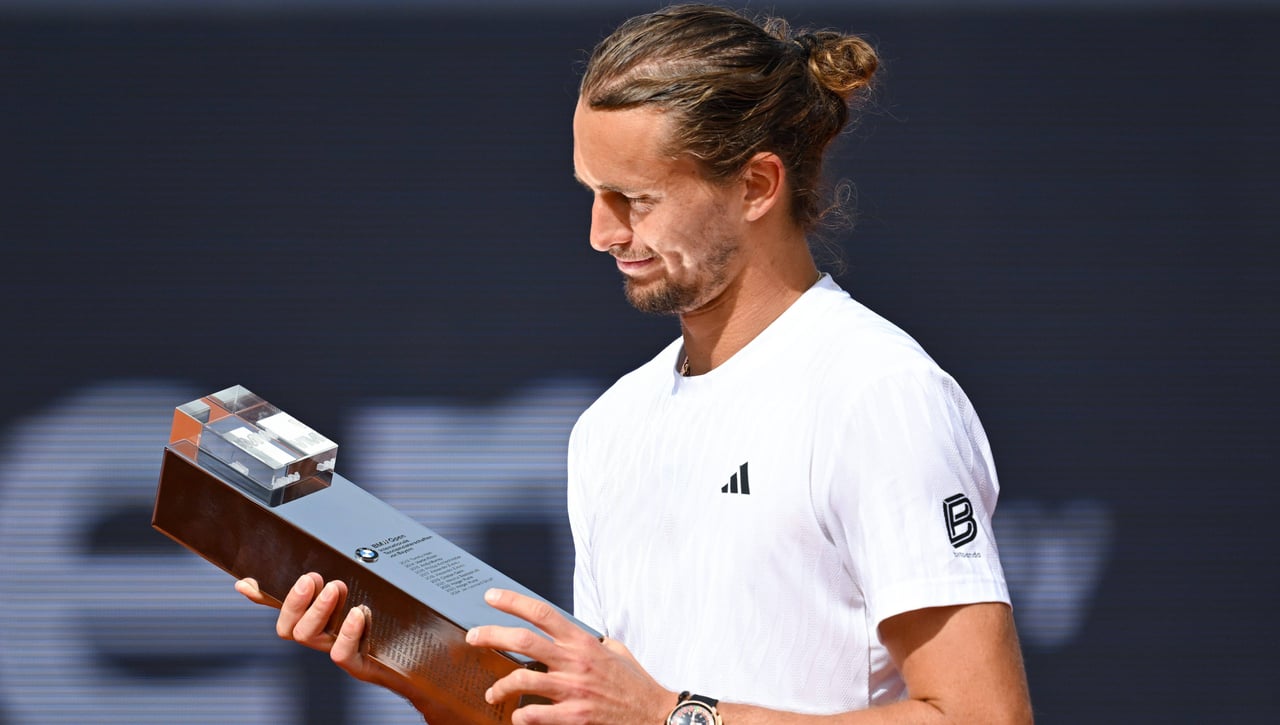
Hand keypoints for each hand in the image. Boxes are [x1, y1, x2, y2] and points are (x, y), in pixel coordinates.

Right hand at [234, 574, 423, 704]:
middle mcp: (322, 635)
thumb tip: (325, 554)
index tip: (246, 582)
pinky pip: (341, 653)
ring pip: (308, 636)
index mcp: (320, 616)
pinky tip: (359, 613)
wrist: (422, 658)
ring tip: (337, 587)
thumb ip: (349, 573)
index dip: (262, 596)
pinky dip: (347, 632)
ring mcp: (337, 650)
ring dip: (318, 610)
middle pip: (288, 625)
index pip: (283, 606)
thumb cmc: (392, 618)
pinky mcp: (357, 664)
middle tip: (313, 577)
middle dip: (295, 600)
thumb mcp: (371, 589)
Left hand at [467, 588, 672, 724]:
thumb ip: (590, 642)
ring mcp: (573, 690)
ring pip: (522, 680)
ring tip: (492, 692)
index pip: (542, 613)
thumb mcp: (615, 651)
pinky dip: (521, 716)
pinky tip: (518, 716)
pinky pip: (535, 714)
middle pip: (523, 640)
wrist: (654, 714)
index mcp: (583, 642)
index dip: (512, 601)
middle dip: (491, 635)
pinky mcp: (574, 716)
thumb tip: (573, 634)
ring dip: (499, 686)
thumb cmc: (634, 684)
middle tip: (473, 636)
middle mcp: (575, 662)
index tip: (491, 597)